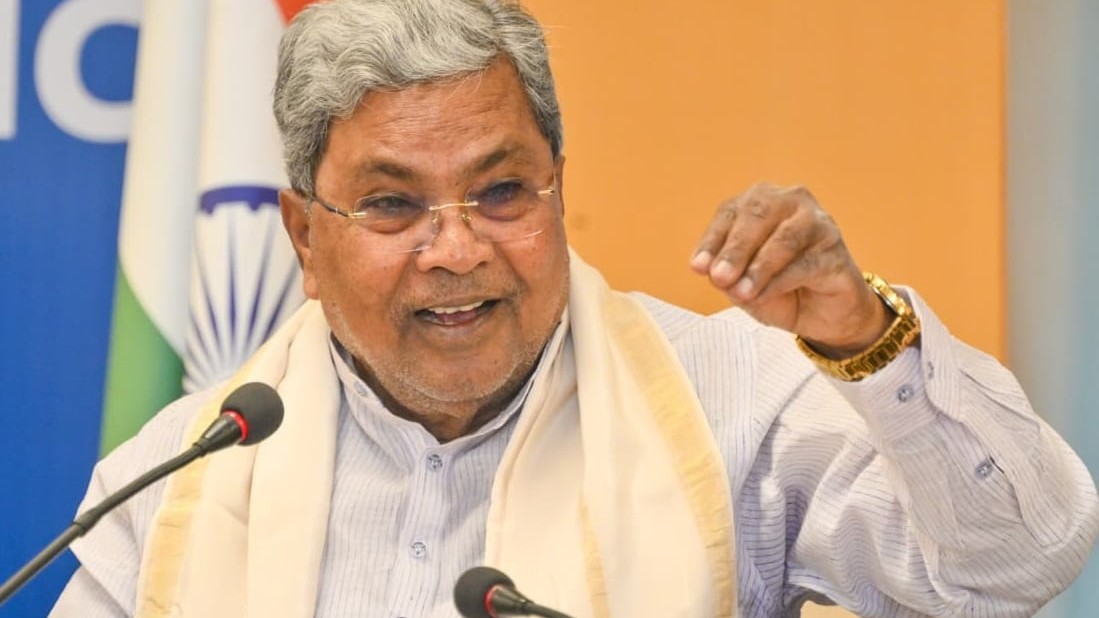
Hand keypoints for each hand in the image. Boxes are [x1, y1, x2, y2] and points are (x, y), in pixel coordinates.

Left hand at [689, 182, 889, 358]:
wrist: (823, 314)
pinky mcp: (835, 249)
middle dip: (735, 249)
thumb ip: (729, 276)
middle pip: (759, 216)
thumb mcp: (743, 285)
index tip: (698, 267)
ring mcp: (817, 222)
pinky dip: (779, 281)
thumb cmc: (779, 289)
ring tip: (741, 292)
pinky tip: (763, 295)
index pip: (731, 212)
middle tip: (719, 278)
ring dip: (758, 267)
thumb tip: (716, 272)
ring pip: (784, 238)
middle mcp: (791, 202)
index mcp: (761, 202)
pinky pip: (804, 263)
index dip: (712, 240)